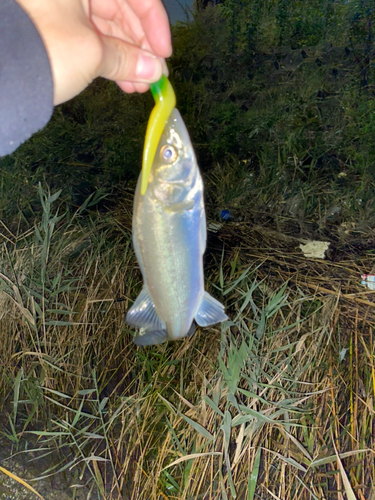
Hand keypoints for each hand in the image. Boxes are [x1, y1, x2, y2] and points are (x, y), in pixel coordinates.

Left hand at [16, 0, 171, 104]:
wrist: (0, 75)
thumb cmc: (45, 50)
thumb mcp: (92, 54)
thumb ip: (127, 60)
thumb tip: (154, 71)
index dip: (154, 23)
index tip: (164, 54)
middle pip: (120, 10)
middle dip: (140, 47)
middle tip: (154, 76)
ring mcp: (63, 6)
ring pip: (107, 27)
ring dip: (127, 58)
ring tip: (139, 86)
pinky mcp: (57, 27)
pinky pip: (92, 38)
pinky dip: (108, 59)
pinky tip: (123, 81)